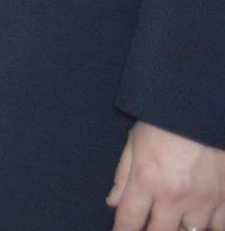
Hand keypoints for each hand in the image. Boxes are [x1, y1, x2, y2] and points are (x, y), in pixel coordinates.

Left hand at [107, 121, 224, 230]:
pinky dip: (210, 226)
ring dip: (180, 229)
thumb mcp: (133, 144)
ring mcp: (203, 201)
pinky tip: (202, 221)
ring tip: (175, 221)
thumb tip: (112, 202)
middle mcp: (174, 197)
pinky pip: (220, 226)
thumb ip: (123, 177)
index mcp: (146, 181)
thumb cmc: (162, 123)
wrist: (199, 108)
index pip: (129, 220)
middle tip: (149, 225)